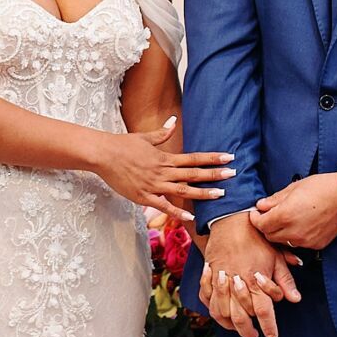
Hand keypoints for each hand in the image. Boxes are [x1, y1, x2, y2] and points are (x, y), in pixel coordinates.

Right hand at [91, 116, 233, 224]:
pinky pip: (163, 206)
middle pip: (193, 174)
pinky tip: (190, 215)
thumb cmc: (123, 145)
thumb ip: (162, 133)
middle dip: (214, 174)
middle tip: (233, 174)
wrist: (103, 154)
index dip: (212, 158)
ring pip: (182, 190)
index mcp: (164, 157)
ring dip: (202, 193)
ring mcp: (153, 185)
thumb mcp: (144, 137)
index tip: (229, 157)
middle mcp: (162, 171)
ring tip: (220, 195)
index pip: (193, 158)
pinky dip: (177, 212)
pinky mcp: (143, 196)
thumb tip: (173, 121)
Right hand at [198, 215, 299, 336]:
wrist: (231, 220)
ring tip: (237, 328)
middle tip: (255, 335)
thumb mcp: (275, 257)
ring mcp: (220, 279)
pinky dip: (212, 308)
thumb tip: (295, 299)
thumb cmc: (256, 238)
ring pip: (220, 311)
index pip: (263, 311)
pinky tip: (220, 313)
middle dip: (247, 331)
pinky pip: (206, 298)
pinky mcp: (208, 274)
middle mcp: (236, 282)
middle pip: (240, 317)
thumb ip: (285, 280)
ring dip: (229, 324)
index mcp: (255, 279)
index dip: (268, 327)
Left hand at [249, 172, 336, 250]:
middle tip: (270, 216)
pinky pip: (299, 244)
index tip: (257, 213)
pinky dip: (296, 236)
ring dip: (280, 233)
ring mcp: (306, 241)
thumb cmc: (321, 187)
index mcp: (285, 215)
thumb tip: (261, 205)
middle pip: (270, 236)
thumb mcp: (293, 188)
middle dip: (267, 226)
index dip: (256, 219)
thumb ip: (274, 199)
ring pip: (284, 242)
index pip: (260, 225)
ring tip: (286, 220)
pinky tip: (301, 224)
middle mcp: (294, 232)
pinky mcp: (316, 245)